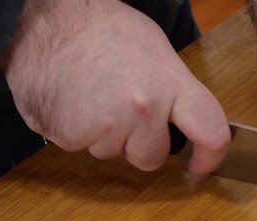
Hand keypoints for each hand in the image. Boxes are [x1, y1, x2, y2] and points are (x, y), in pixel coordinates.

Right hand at [2, 0, 229, 175]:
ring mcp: (105, 125)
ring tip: (89, 94)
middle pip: (151, 157)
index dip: (210, 157)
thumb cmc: (100, 27)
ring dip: (102, 134)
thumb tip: (180, 122)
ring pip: (111, 154)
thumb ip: (172, 92)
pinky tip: (69, 99)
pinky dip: (73, 129)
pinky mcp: (70, 135)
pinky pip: (78, 147)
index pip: (210, 132)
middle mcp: (142, 109)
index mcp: (169, 83)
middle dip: (138, 143)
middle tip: (120, 108)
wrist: (46, 17)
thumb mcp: (154, 50)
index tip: (200, 166)